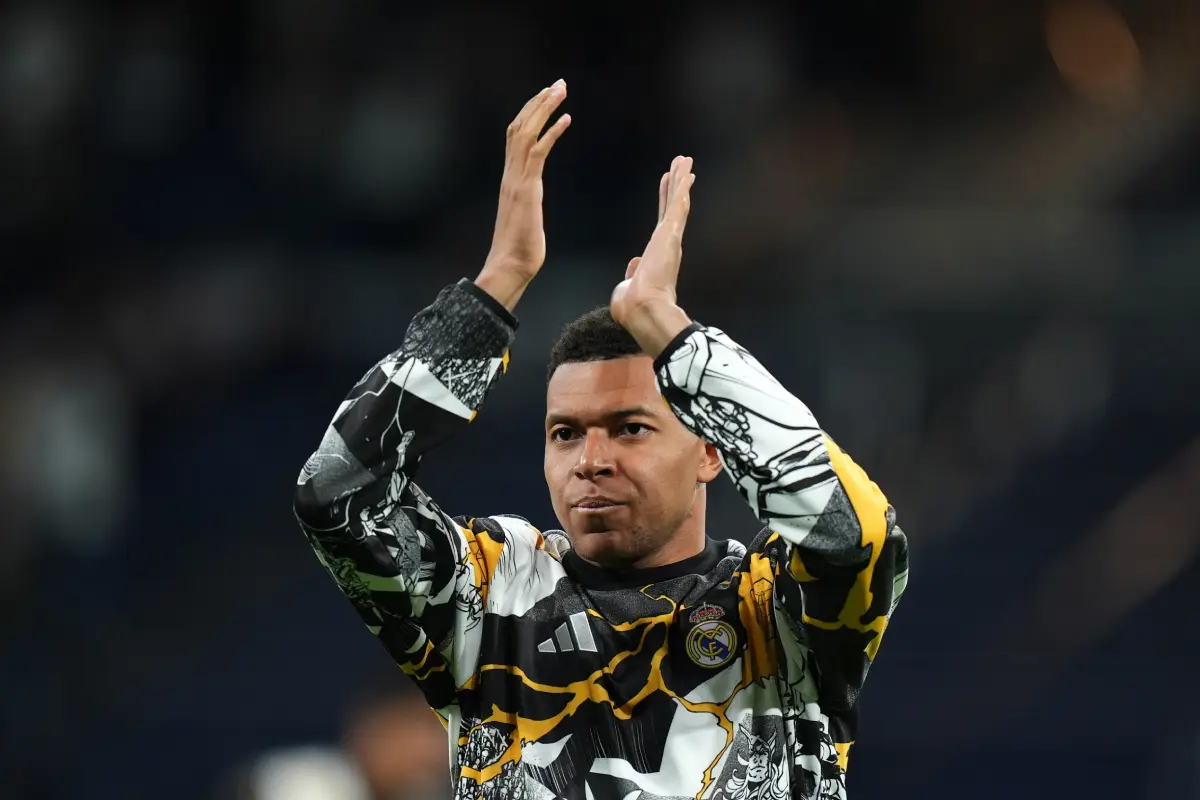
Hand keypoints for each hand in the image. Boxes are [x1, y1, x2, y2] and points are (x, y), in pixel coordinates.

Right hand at [475, 80, 570, 310]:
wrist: (511, 266)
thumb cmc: (520, 251)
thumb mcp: (526, 218)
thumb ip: (527, 204)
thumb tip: (530, 205)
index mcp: (511, 179)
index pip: (516, 136)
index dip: (530, 114)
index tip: (546, 98)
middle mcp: (511, 174)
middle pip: (519, 126)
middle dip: (538, 102)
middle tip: (557, 84)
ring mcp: (516, 180)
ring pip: (526, 133)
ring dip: (544, 109)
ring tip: (560, 90)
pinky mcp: (526, 189)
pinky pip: (538, 152)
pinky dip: (551, 133)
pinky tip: (566, 120)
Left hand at [610, 156, 695, 355]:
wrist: (642, 309)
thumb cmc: (633, 305)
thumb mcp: (629, 285)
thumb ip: (633, 272)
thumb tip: (634, 264)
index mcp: (657, 254)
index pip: (663, 221)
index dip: (666, 202)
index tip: (669, 186)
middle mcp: (667, 243)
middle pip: (673, 206)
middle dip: (676, 184)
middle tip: (682, 165)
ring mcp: (670, 238)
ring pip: (678, 202)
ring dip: (681, 180)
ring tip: (685, 160)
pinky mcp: (671, 234)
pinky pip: (678, 205)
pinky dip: (683, 188)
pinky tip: (687, 171)